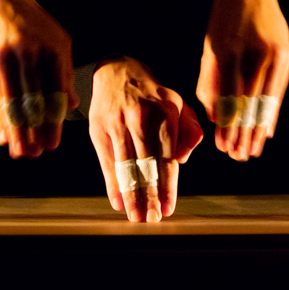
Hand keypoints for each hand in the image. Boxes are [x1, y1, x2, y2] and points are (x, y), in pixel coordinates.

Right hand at [0, 0, 77, 158]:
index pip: (56, 91)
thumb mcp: (56, 40)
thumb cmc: (31, 25)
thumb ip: (64, 72)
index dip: (54, 121)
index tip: (53, 144)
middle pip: (34, 100)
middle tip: (37, 154)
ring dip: (16, 131)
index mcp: (54, 48)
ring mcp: (7, 57)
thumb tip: (72, 106)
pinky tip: (2, 135)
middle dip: (36, 131)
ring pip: (13, 101)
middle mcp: (31, 52)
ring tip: (20, 152)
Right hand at [88, 57, 203, 221]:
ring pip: (125, 166)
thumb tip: (181, 162)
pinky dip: (112, 184)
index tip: (168, 208)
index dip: (168, 186)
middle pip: (145, 165)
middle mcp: (140, 118)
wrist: (118, 71)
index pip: (167, 158)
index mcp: (165, 114)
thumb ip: (190, 132)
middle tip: (152, 218)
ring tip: (135, 216)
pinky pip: (107, 162)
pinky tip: (118, 202)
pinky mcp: (98, 128)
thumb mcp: (179, 105)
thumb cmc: (153, 96)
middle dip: (149, 195)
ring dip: (131, 195)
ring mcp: (117, 123)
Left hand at [196, 0, 288, 159]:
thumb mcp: (209, 49)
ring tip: (252, 150)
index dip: (226, 125)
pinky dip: (272, 112)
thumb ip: (209, 83)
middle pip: (249, 103)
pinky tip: (266, 130)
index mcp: (227, 50)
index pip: (227, 97)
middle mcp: (252, 52)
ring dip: (259, 129)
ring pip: (266, 100)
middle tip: (238, 156)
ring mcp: (273, 52)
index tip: (224, 146)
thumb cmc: (223, 23)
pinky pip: (278, 89)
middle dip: (243, 134)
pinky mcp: (286, 52)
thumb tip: (214, 118)